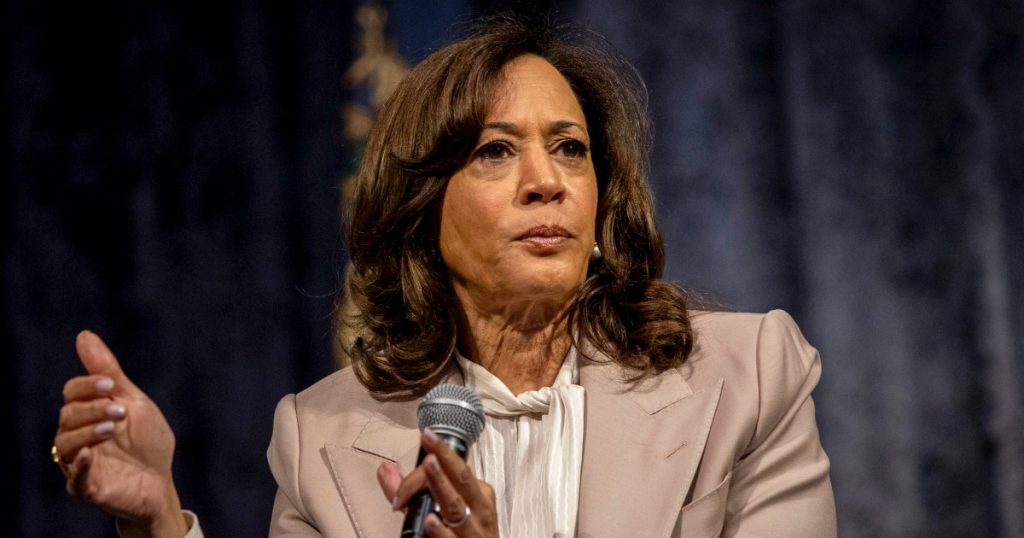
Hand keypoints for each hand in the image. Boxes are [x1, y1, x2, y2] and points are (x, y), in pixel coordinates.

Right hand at [53, 331, 187, 537]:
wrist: (160, 480)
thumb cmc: (147, 441)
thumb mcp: (133, 401)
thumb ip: (108, 372)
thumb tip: (84, 335)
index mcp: (88, 413)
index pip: (72, 393)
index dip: (87, 386)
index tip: (108, 384)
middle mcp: (77, 436)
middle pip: (68, 415)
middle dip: (93, 409)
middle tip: (120, 412)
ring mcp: (79, 462)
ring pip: (65, 443)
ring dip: (87, 432)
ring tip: (111, 429)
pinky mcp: (87, 487)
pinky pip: (73, 478)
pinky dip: (78, 465)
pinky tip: (89, 453)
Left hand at [377, 429, 498, 536]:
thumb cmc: (466, 535)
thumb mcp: (444, 508)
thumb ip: (410, 490)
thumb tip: (385, 469)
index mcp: (478, 494)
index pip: (457, 468)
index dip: (439, 453)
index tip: (424, 440)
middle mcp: (477, 509)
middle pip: (461, 477)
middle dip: (445, 457)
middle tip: (430, 441)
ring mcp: (471, 531)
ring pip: (455, 505)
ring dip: (441, 484)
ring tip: (429, 466)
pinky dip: (440, 530)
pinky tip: (430, 520)